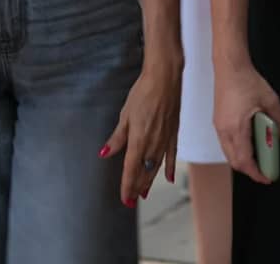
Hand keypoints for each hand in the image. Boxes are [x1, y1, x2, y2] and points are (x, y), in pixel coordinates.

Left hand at [101, 53, 181, 205]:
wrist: (165, 77)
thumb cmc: (143, 92)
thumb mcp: (126, 114)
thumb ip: (117, 137)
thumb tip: (105, 153)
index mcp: (139, 139)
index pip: (131, 169)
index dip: (127, 186)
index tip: (124, 199)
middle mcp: (153, 143)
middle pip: (144, 171)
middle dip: (137, 187)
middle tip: (131, 201)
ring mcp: (165, 138)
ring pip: (157, 166)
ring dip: (150, 181)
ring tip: (144, 193)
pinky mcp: (174, 132)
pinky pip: (172, 154)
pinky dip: (169, 167)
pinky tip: (168, 178)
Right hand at [214, 61, 279, 183]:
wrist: (230, 66)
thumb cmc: (246, 80)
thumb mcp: (271, 101)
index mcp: (237, 128)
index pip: (244, 160)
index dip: (256, 173)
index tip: (267, 177)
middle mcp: (224, 130)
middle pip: (234, 161)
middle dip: (250, 169)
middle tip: (265, 169)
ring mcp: (219, 127)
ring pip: (229, 154)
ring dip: (243, 159)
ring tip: (260, 156)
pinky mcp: (218, 122)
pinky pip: (226, 144)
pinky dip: (238, 149)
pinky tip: (250, 143)